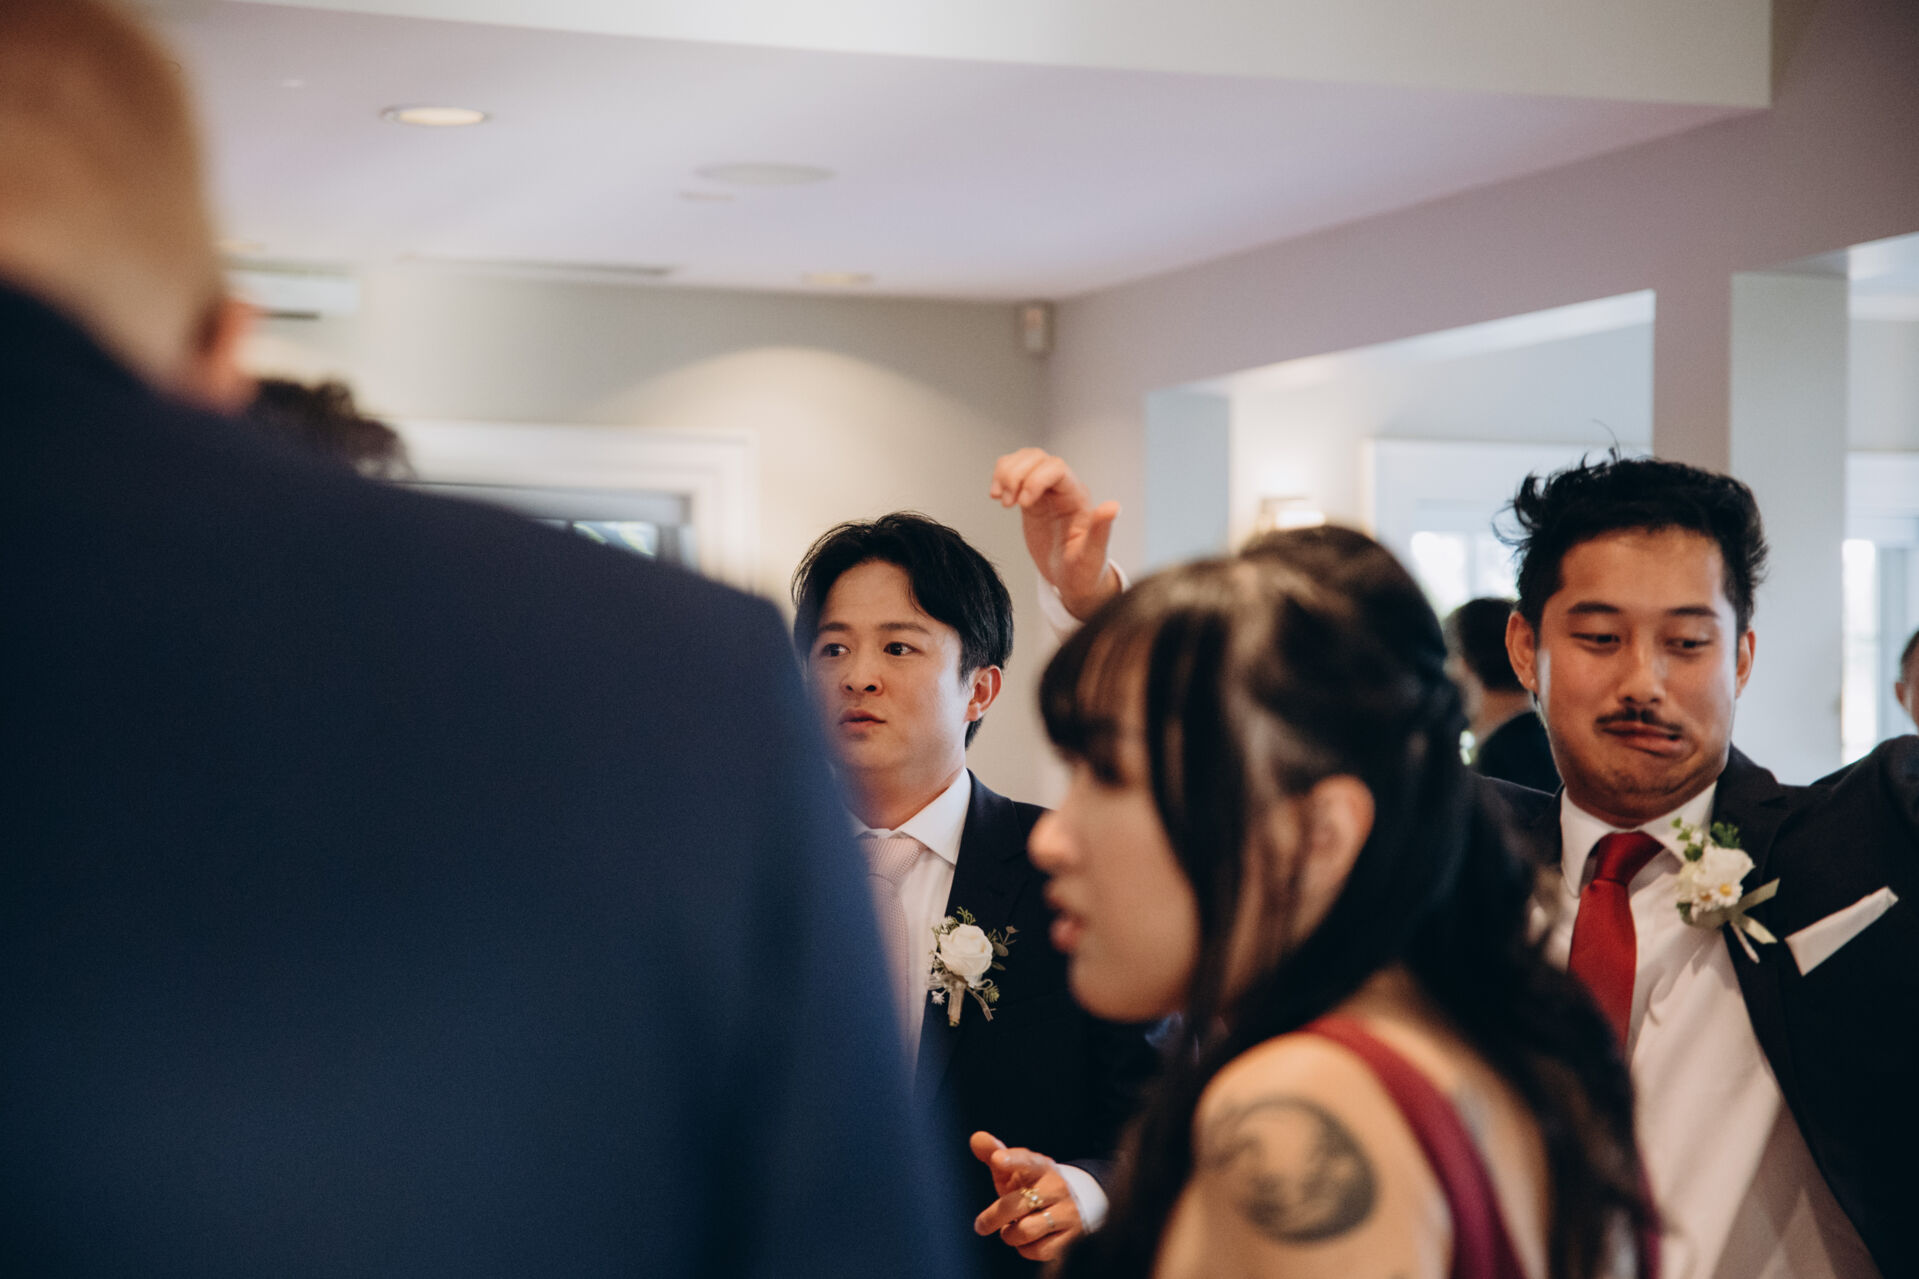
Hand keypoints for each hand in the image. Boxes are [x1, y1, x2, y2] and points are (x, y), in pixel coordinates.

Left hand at [969, 1130, 1084, 1262]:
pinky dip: (1026, 1249)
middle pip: (1016, 1204)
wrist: (1067, 1207)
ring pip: (1026, 1231)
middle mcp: (1057, 1187)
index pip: (1026, 1160)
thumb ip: (993, 1152)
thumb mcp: (1013, 1169)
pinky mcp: (1072, 1238)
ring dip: (1010, 1234)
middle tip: (980, 1225)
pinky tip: (1029, 1240)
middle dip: (992, 1217)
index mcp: (1040, 1166)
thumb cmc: (1030, 1186)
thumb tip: (975, 1138)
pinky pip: (1038, 1250)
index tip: (998, 1159)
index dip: (1012, 1160)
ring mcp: (1068, 1212)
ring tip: (1012, 1228)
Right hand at [988, 448, 1120, 621]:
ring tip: (1000, 499)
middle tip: (1007, 503)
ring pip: (1024, 459)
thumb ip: (1100, 531)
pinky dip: (1000, 477)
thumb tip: (1113, 507)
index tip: (1023, 505)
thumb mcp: (1091, 556)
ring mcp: (1045, 491)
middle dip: (1016, 475)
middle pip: (1037, 457)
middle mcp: (1062, 489)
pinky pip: (1014, 472)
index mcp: (1078, 498)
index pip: (1056, 468)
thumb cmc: (1084, 571)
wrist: (1072, 581)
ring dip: (1006, 473)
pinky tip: (997, 496)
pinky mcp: (1030, 498)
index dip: (1035, 479)